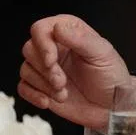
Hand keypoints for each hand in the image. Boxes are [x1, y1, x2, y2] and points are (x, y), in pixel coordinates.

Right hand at [18, 14, 135, 131]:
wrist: (112, 107)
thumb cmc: (112, 76)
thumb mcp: (103, 54)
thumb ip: (81, 39)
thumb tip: (58, 27)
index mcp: (70, 33)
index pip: (41, 28)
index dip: (42, 44)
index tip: (52, 60)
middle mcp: (55, 48)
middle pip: (29, 49)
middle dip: (45, 69)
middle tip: (62, 81)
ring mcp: (46, 68)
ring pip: (25, 69)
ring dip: (43, 85)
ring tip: (63, 93)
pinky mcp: (41, 87)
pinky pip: (23, 87)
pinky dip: (33, 95)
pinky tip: (49, 101)